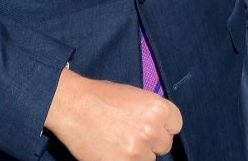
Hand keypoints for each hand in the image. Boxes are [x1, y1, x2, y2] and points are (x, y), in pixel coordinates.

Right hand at [44, 68, 182, 159]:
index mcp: (157, 108)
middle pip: (164, 145)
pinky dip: (123, 160)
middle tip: (131, 134)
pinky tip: (111, 151)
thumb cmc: (99, 96)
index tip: (152, 127)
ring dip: (137, 155)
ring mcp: (137, 151)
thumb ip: (150, 111)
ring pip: (148, 159)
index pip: (175, 126)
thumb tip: (160, 126)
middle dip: (150, 142)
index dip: (163, 126)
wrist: (72, 106)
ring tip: (117, 142)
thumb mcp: (132, 95)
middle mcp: (151, 130)